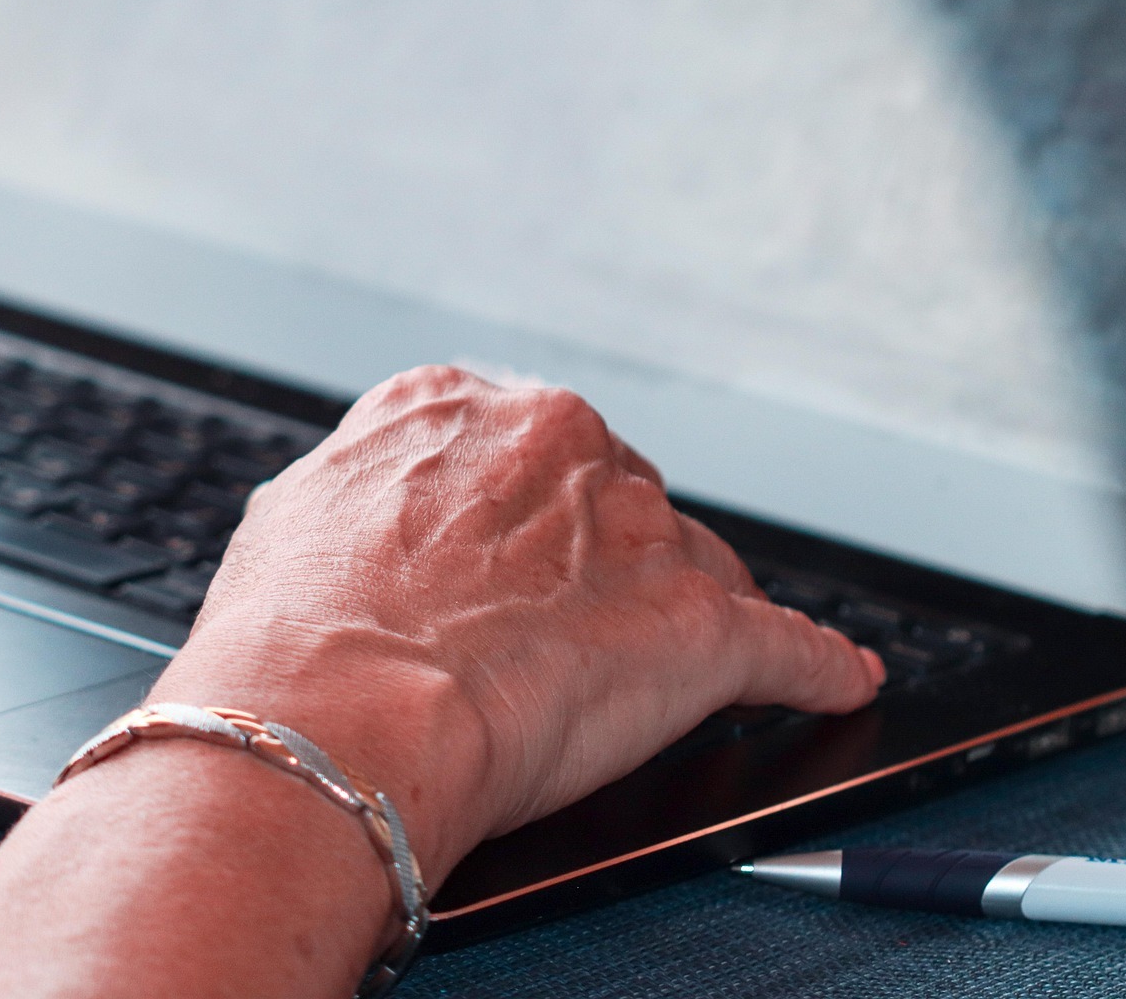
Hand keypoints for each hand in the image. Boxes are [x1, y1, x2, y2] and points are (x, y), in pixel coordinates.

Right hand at [151, 366, 883, 884]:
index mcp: (454, 405)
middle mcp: (556, 440)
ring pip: (689, 564)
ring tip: (643, 682)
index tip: (523, 558)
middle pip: (615, 500)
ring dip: (673, 618)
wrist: (334, 719)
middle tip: (553, 637)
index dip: (525, 518)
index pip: (524, 450)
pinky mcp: (696, 620)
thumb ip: (358, 496)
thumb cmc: (293, 642)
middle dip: (599, 564)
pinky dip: (810, 666)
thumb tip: (364, 518)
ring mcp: (633, 525)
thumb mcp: (294, 522)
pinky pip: (782, 644)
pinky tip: (831, 679)